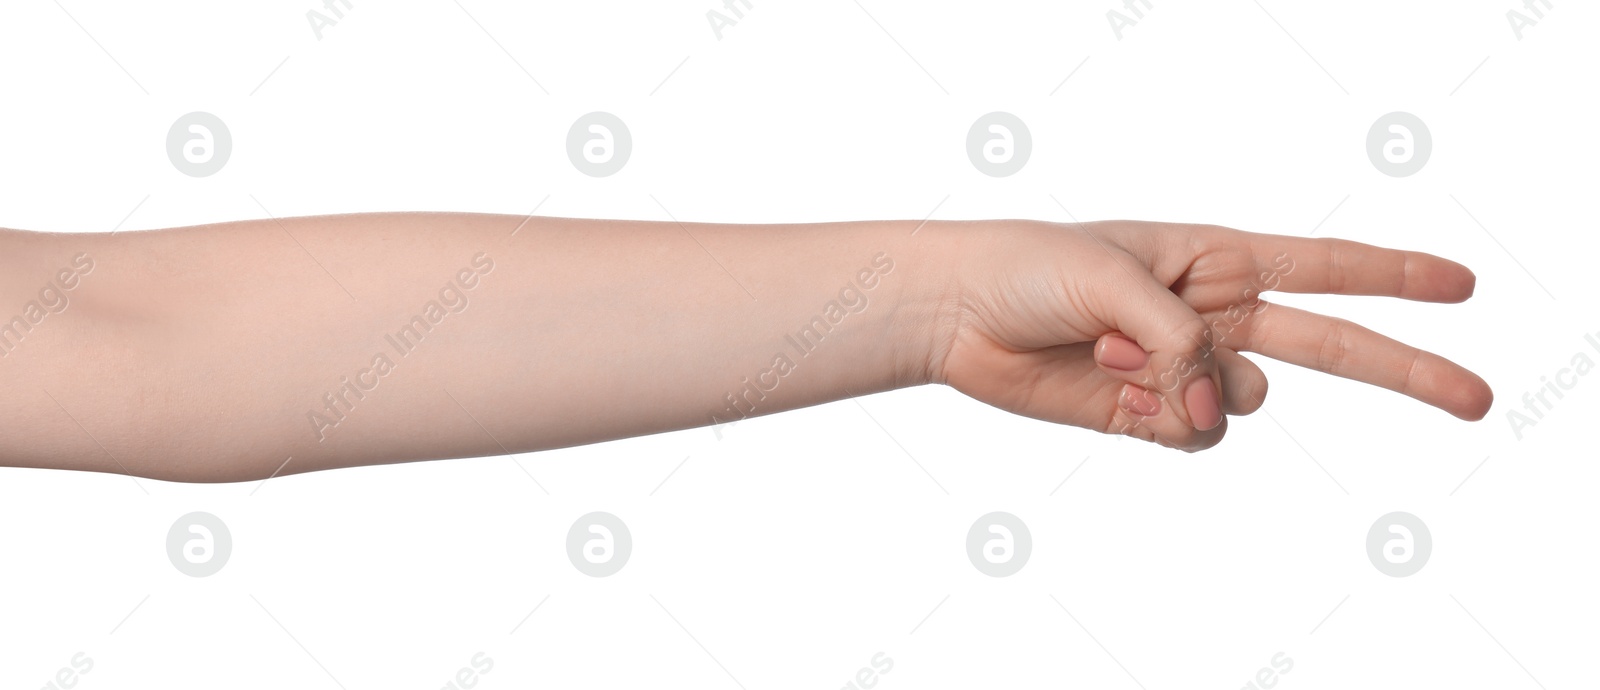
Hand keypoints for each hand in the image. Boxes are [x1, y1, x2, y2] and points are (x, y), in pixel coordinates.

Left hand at [924, 220, 1492, 451]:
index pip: (1326, 267)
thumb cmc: (1033, 268)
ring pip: (1244, 400)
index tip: (1460, 285)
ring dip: (1191, 387)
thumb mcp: (1115, 278)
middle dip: (1404, 369)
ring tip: (1114, 352)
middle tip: (1476, 398)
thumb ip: (1181, 339)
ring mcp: (1183, 368)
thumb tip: (1215, 407)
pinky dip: (1165, 419)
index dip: (1395, 277)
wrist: (961, 314)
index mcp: (1217, 259)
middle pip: (1331, 346)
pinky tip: (1115, 388)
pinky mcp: (1148, 413)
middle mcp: (1213, 315)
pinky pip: (1194, 434)